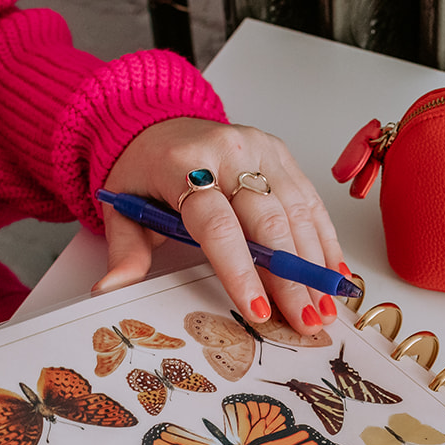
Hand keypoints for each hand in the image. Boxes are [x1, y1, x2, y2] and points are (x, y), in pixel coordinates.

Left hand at [96, 117, 347, 334]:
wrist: (157, 123)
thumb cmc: (145, 173)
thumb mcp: (123, 210)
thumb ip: (125, 251)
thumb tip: (110, 289)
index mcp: (184, 164)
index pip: (218, 224)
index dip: (241, 270)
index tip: (258, 310)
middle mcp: (228, 151)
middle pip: (267, 220)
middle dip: (291, 278)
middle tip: (306, 321)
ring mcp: (260, 149)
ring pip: (297, 211)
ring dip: (315, 265)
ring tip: (326, 308)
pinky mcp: (281, 153)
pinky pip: (309, 200)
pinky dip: (324, 238)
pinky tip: (333, 273)